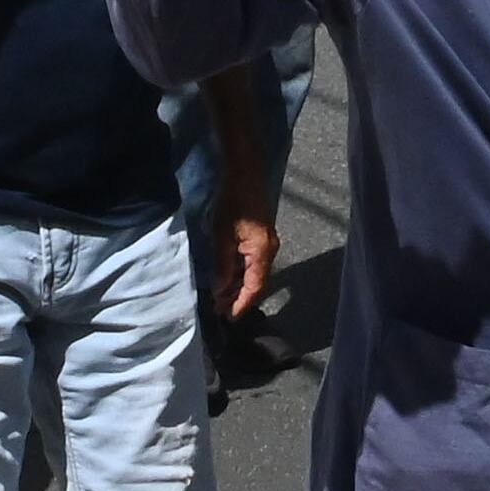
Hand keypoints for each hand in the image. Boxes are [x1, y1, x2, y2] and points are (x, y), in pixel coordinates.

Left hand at [213, 181, 279, 321]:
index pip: (254, 288)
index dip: (241, 305)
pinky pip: (253, 264)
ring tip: (221, 298)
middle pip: (257, 284)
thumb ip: (223, 265)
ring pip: (255, 274)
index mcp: (262, 253)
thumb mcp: (222, 235)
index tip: (228, 318)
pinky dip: (241, 274)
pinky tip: (228, 278)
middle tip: (219, 310)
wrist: (246, 172)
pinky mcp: (261, 238)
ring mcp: (267, 244)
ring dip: (239, 287)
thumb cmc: (233, 201)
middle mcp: (269, 252)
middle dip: (240, 299)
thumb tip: (221, 290)